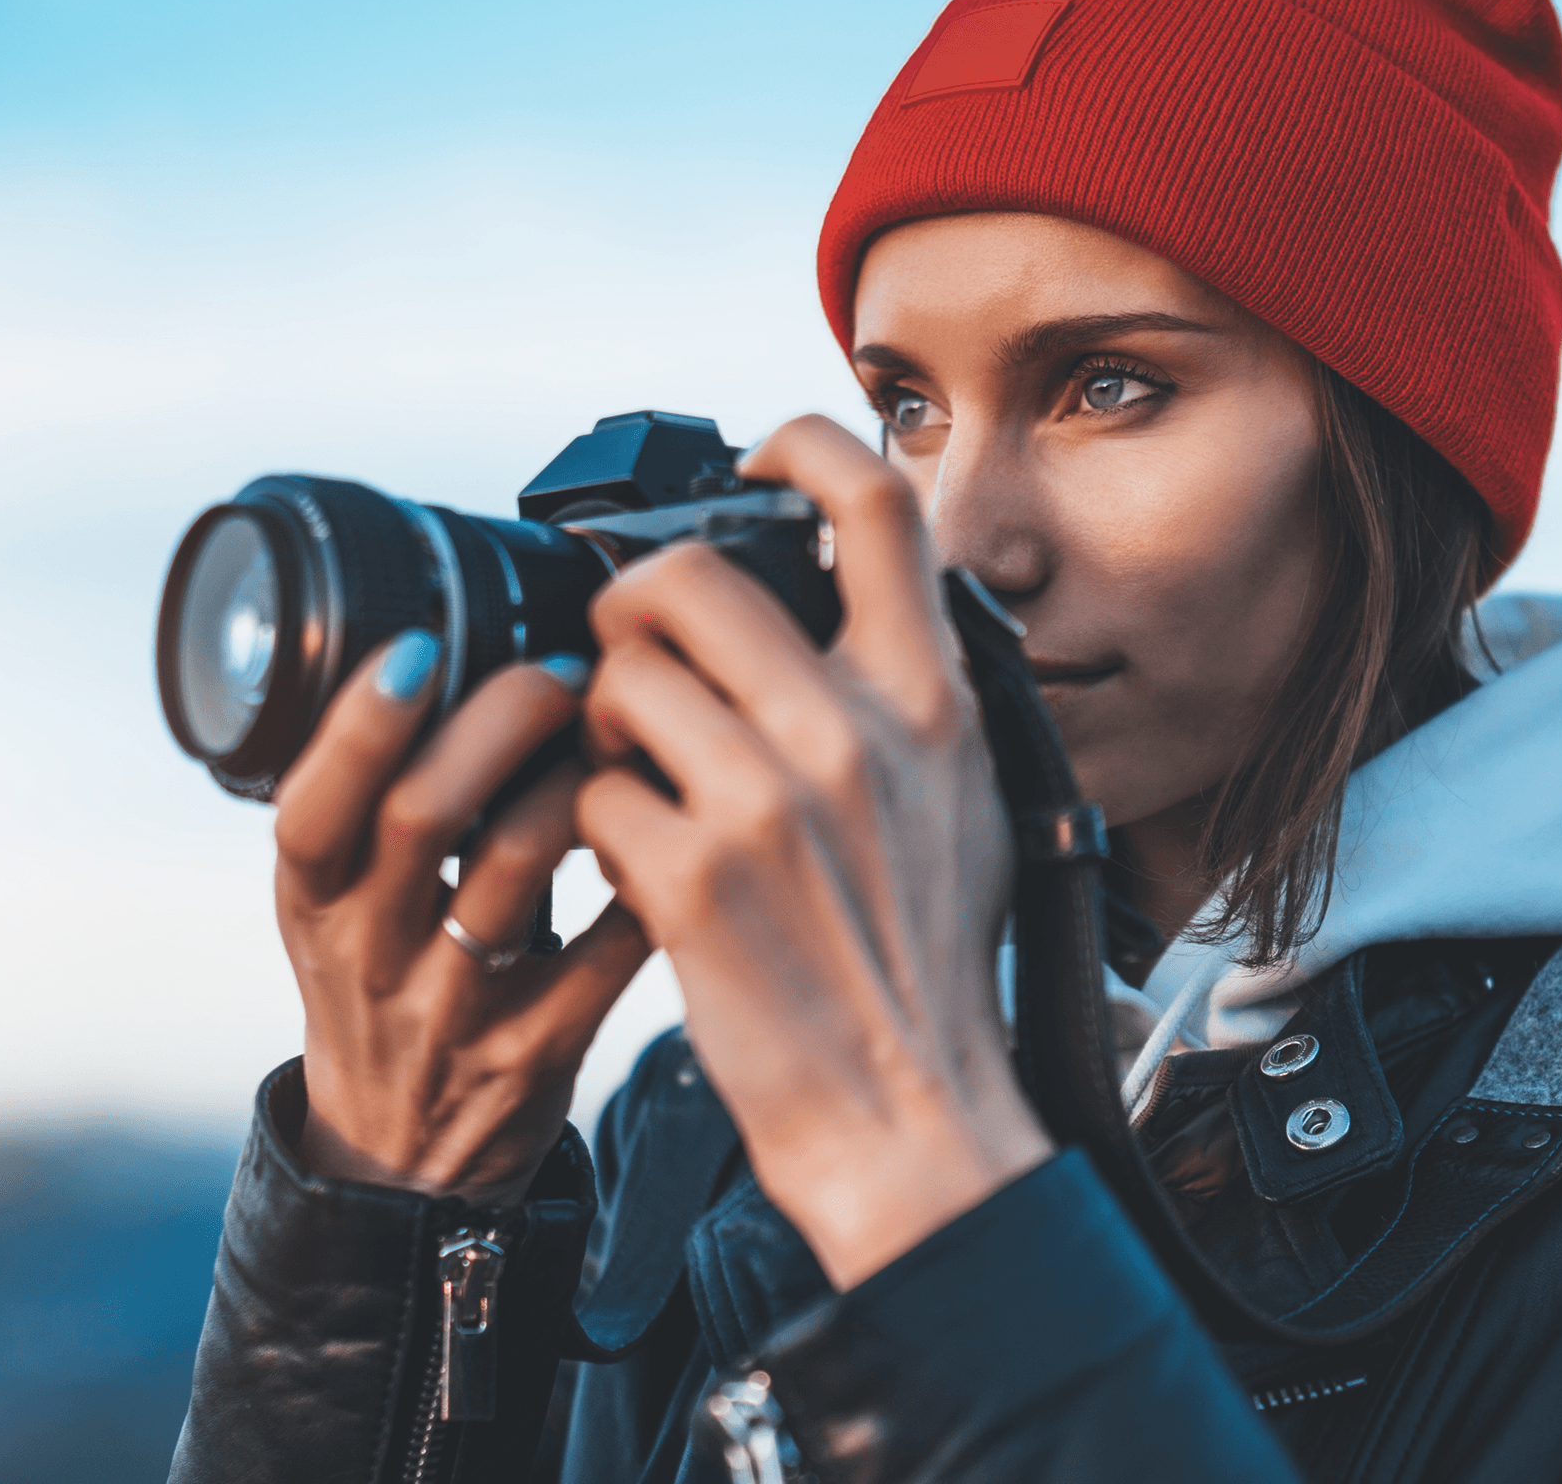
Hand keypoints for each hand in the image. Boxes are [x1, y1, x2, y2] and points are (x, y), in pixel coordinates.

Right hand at [272, 638, 648, 1204]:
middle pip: (422, 813)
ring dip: (579, 780)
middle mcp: (371, 953)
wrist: (401, 1157)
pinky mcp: (541, 1047)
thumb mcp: (336, 904)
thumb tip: (439, 647)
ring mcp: (455, 1008)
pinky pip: (607, 942)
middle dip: (499, 718)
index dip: (363, 723)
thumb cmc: (383, 980)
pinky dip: (645, 868)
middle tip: (561, 668)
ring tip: (618, 734)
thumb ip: (366, 802)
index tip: (423, 647)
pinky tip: (670, 821)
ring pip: (517, 867)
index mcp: (313, 903)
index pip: (312, 807)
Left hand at [575, 415, 1051, 1288]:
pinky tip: (635, 861)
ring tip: (635, 773)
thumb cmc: (930, 960)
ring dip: (603, 721)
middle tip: (630, 649)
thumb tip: (850, 600)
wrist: (910, 1114)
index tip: (756, 462)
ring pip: (617, 680)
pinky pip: (593, 795)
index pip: (876, 504)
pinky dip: (596, 823)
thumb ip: (912, 694)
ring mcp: (769, 805)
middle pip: (685, 574)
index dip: (801, 447)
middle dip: (631, 603)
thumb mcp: (967, 799)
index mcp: (933, 699)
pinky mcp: (691, 884)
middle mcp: (854, 732)